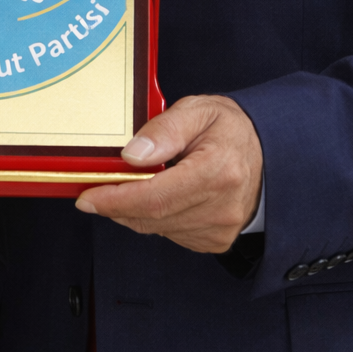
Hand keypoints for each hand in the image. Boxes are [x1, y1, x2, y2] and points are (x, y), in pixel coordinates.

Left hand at [76, 95, 262, 253]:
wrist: (266, 151)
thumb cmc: (229, 128)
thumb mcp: (198, 110)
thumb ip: (164, 129)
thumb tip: (132, 155)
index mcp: (217, 171)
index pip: (155, 197)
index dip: (115, 200)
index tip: (87, 198)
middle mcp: (221, 207)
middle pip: (151, 217)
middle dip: (115, 205)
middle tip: (93, 191)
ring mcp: (220, 229)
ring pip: (157, 228)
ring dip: (133, 211)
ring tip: (131, 185)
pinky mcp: (215, 241)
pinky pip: (170, 233)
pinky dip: (154, 217)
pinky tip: (158, 195)